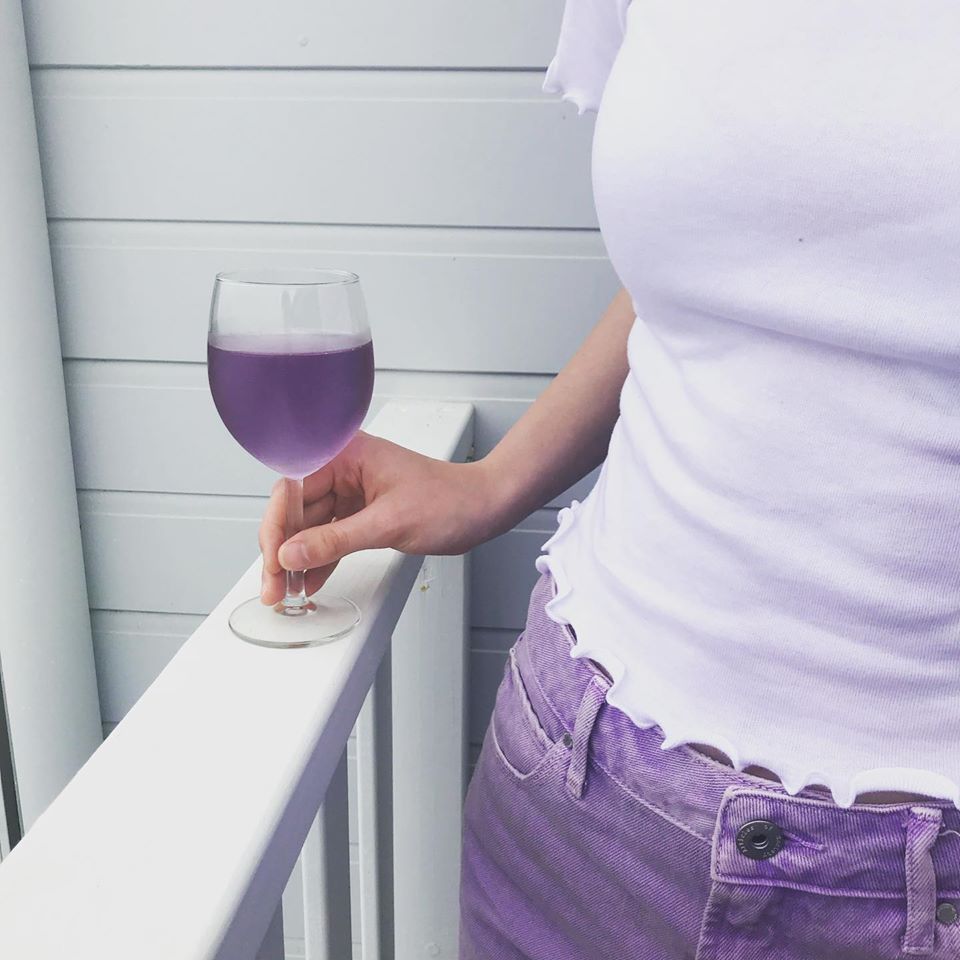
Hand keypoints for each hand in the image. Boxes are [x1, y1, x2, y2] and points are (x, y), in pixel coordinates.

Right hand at [259, 430, 497, 603]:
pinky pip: (331, 535)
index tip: (273, 561)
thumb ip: (335, 540)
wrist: (484, 508)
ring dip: (298, 559)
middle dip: (283, 549)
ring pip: (310, 526)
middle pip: (295, 509)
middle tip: (274, 587)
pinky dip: (321, 559)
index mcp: (347, 453)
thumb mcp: (388, 524)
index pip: (292, 488)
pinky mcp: (362, 511)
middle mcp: (344, 468)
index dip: (277, 527)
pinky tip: (311, 582)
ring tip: (286, 593)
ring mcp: (352, 490)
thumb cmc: (448, 501)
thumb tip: (290, 554)